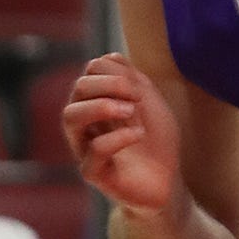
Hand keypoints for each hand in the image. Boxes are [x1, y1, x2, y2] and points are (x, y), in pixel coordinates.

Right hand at [64, 52, 181, 217]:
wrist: (168, 180)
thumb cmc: (157, 139)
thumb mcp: (149, 101)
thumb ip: (130, 77)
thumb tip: (107, 57)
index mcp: (98, 102)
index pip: (90, 72)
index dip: (114, 71)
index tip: (139, 88)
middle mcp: (86, 123)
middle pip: (78, 89)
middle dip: (110, 85)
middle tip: (136, 99)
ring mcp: (85, 148)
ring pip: (70, 116)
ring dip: (102, 106)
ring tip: (130, 112)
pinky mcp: (93, 174)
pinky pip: (93, 150)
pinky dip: (118, 137)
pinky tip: (138, 135)